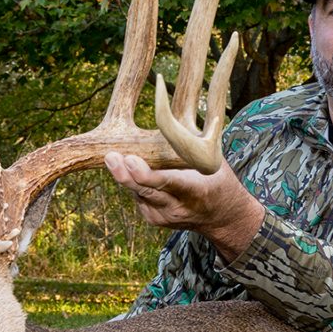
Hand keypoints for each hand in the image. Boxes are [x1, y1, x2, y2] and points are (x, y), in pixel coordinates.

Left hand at [104, 152, 264, 262]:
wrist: (221, 216)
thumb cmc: (217, 178)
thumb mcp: (212, 161)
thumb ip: (191, 144)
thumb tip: (169, 113)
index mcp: (195, 190)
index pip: (167, 183)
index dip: (146, 174)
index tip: (130, 160)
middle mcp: (177, 207)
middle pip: (145, 191)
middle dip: (125, 174)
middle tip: (110, 157)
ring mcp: (163, 216)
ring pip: (136, 193)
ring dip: (123, 174)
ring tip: (111, 158)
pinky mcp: (154, 219)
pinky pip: (137, 196)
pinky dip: (132, 181)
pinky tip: (127, 169)